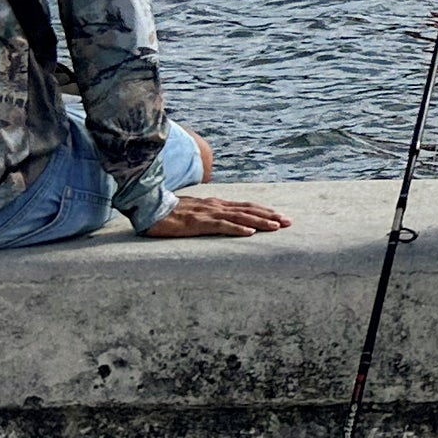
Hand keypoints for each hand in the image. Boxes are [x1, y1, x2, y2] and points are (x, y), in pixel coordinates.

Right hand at [147, 193, 290, 239]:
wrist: (148, 206)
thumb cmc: (169, 212)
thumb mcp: (194, 212)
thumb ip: (208, 215)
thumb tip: (222, 221)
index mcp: (216, 204)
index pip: (245, 206)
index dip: (264, 211)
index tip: (280, 217)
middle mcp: (215, 206)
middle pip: (248, 210)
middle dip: (270, 216)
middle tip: (289, 222)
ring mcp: (207, 213)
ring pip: (239, 217)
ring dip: (260, 222)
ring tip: (276, 227)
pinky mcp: (197, 222)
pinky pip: (220, 225)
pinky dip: (237, 228)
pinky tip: (249, 232)